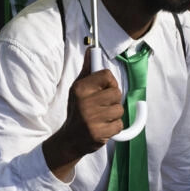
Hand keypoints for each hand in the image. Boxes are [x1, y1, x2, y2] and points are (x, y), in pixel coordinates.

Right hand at [42, 48, 122, 180]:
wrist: (69, 139)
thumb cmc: (77, 110)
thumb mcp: (77, 89)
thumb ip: (87, 70)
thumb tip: (91, 50)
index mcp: (80, 88)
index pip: (107, 75)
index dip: (110, 82)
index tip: (105, 88)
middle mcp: (85, 102)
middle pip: (116, 92)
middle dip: (113, 99)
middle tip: (102, 106)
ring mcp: (92, 119)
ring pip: (119, 109)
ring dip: (113, 114)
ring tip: (101, 117)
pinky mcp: (98, 133)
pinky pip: (119, 125)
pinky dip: (114, 127)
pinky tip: (103, 127)